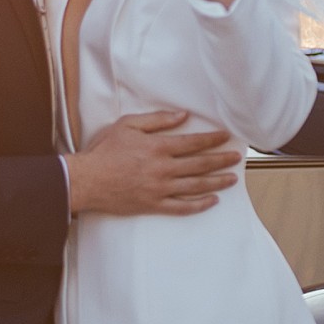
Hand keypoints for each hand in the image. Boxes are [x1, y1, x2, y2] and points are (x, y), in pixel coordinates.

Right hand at [67, 108, 240, 216]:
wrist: (86, 181)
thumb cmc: (104, 151)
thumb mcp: (127, 125)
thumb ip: (157, 120)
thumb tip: (182, 115)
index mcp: (158, 147)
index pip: (193, 143)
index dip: (212, 140)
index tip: (226, 137)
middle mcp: (163, 169)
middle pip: (200, 165)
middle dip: (221, 160)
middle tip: (237, 158)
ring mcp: (160, 189)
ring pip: (195, 186)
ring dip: (216, 182)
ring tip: (232, 179)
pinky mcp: (153, 205)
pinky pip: (182, 207)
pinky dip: (199, 205)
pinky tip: (212, 201)